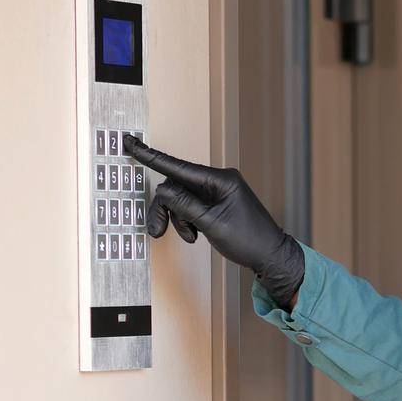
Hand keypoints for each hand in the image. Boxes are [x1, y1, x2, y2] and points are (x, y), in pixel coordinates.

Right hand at [121, 134, 305, 303]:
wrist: (271, 256)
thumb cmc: (250, 240)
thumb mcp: (211, 224)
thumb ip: (184, 205)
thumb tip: (163, 189)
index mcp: (221, 179)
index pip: (180, 167)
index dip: (152, 156)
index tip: (131, 144)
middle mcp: (219, 181)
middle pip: (177, 186)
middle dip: (167, 209)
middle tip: (157, 230)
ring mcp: (218, 192)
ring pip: (182, 199)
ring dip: (179, 219)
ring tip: (190, 236)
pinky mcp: (216, 203)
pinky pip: (192, 206)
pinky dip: (188, 221)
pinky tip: (196, 234)